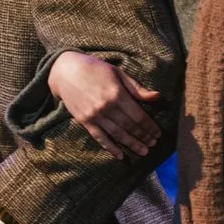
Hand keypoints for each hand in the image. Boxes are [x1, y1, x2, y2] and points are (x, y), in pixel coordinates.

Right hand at [48, 50, 162, 157]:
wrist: (65, 71)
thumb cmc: (95, 69)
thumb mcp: (118, 73)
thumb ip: (136, 88)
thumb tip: (157, 97)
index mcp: (117, 94)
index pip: (138, 116)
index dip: (149, 126)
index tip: (157, 133)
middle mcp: (107, 107)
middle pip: (130, 127)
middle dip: (143, 137)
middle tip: (153, 144)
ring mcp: (95, 116)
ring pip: (117, 135)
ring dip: (132, 144)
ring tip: (143, 152)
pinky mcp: (85, 121)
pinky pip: (100, 138)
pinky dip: (110, 148)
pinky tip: (120, 155)